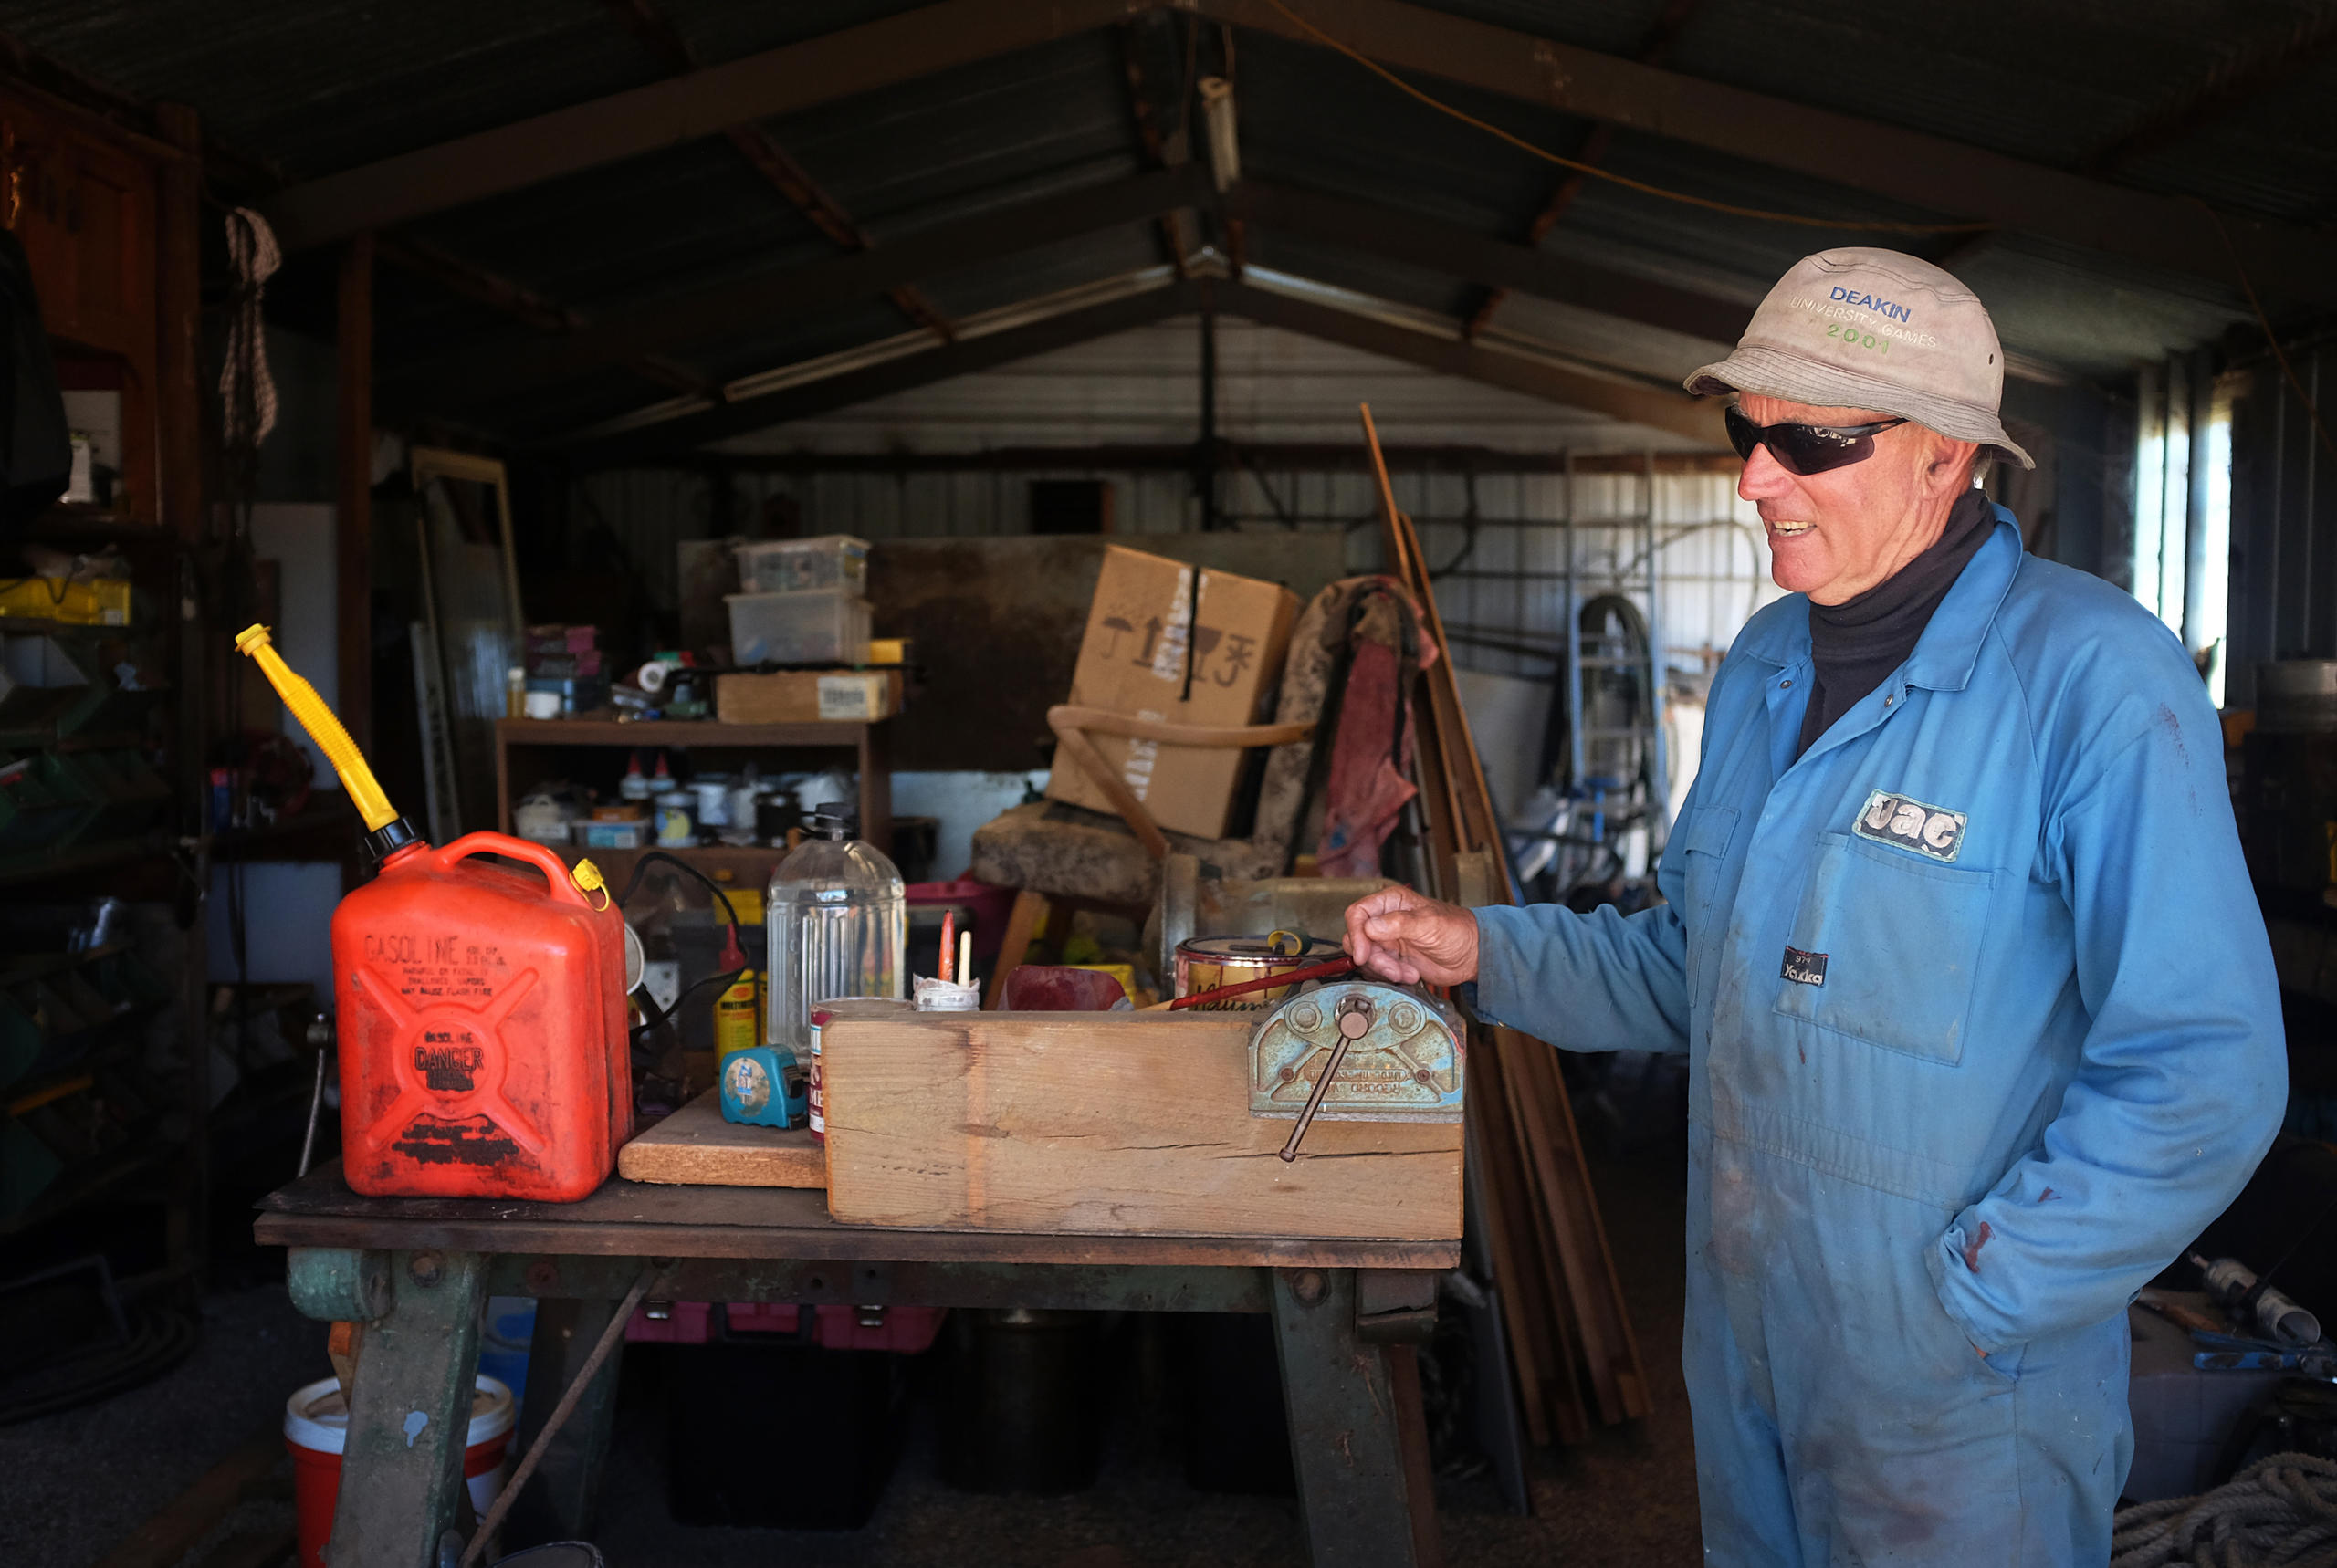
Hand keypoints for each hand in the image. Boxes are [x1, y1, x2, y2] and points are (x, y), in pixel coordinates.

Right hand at [1343, 886, 1479, 986]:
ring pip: (1367, 958)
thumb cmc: (1457, 930)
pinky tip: (1410, 975)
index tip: (1363, 954)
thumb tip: (1370, 926)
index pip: (1358, 914)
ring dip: (1384, 970)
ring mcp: (1388, 941)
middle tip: (1392, 969)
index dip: (1356, 934)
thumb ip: (1399, 923)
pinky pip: (1377, 970)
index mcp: (1391, 902)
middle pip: (1358, 939)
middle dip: (1373, 958)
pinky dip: (1390, 977)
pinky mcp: (1393, 959)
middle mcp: (1385, 920)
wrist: (1471, 955)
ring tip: (1407, 973)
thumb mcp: (1429, 923)